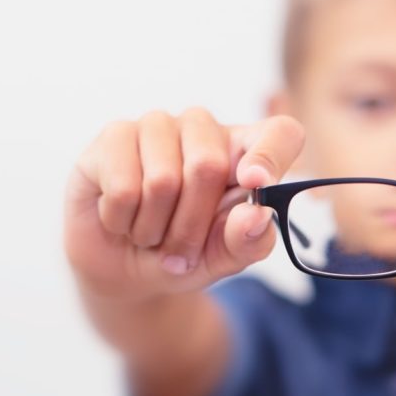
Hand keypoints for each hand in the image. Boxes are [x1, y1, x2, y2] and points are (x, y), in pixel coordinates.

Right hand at [64, 108, 304, 303]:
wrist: (124, 269)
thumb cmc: (183, 254)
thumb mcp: (221, 260)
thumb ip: (247, 242)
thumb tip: (257, 215)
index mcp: (247, 152)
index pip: (281, 134)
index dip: (271, 155)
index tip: (255, 184)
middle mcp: (204, 129)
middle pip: (208, 165)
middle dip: (191, 226)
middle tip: (180, 250)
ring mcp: (157, 126)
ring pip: (162, 180)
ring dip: (154, 229)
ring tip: (150, 233)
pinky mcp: (114, 136)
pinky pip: (123, 187)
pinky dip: (122, 221)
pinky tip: (121, 219)